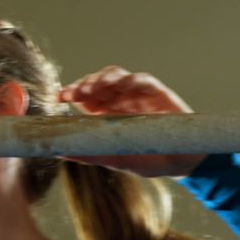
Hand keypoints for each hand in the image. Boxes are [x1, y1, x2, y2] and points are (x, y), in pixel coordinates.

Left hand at [57, 65, 205, 177]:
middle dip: (85, 84)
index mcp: (106, 113)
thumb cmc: (147, 159)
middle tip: (75, 93)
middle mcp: (120, 100)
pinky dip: (132, 79)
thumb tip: (59, 153)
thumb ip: (89, 155)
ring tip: (94, 87)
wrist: (180, 163)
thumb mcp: (115, 159)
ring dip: (104, 78)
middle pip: (98, 81)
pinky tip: (124, 84)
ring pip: (118, 75)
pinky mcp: (158, 93)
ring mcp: (138, 95)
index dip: (73, 92)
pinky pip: (144, 80)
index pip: (85, 96)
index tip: (60, 96)